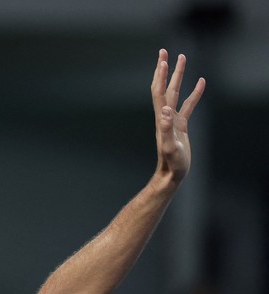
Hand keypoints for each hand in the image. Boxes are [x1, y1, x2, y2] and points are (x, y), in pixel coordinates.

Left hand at [152, 49, 204, 183]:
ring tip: (183, 58)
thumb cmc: (171, 163)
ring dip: (179, 76)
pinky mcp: (181, 126)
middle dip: (165, 69)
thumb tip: (165, 111)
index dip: (160, 76)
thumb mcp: (170, 146)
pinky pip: (189, 105)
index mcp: (162, 118)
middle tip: (165, 52)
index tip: (162, 60)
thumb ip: (166, 129)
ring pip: (176, 93)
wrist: (172, 174)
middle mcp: (165, 116)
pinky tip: (201, 82)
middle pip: (165, 87)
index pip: (159, 92)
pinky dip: (194, 93)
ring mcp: (173, 120)